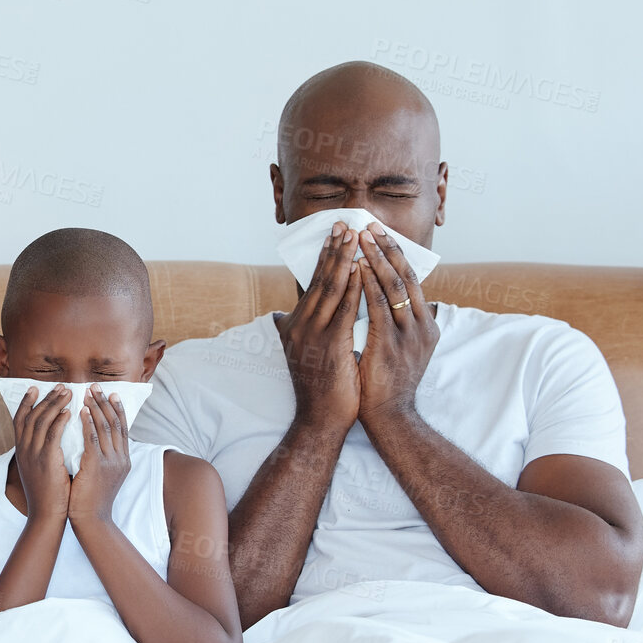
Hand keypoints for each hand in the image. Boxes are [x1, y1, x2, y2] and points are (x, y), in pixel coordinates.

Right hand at [10, 384, 72, 523]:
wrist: (46, 515)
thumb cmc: (47, 495)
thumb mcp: (38, 470)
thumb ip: (40, 453)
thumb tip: (49, 439)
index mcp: (21, 451)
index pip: (19, 419)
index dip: (26, 402)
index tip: (34, 388)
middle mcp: (24, 450)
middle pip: (30, 415)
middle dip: (45, 398)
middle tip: (59, 386)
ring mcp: (33, 455)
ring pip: (41, 421)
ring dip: (55, 404)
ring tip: (68, 393)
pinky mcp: (46, 461)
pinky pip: (52, 435)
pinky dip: (60, 421)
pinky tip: (69, 412)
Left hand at [66, 387, 130, 523]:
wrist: (92, 520)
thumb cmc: (92, 499)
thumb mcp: (103, 475)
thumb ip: (102, 457)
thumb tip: (96, 440)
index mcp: (124, 460)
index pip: (123, 428)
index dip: (117, 409)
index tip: (112, 394)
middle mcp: (121, 458)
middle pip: (116, 423)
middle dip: (105, 403)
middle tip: (96, 387)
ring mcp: (110, 462)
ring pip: (105, 427)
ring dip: (95, 407)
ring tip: (87, 392)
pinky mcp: (97, 466)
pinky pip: (92, 438)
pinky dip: (88, 422)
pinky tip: (80, 411)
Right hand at [277, 223, 362, 434]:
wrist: (320, 420)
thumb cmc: (318, 388)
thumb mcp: (302, 354)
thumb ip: (295, 332)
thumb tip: (280, 317)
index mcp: (294, 325)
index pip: (311, 283)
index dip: (325, 257)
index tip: (335, 234)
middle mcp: (299, 325)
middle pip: (319, 279)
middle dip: (334, 249)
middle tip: (346, 223)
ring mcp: (312, 335)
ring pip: (330, 288)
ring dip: (344, 259)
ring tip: (355, 237)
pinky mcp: (330, 345)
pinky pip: (344, 309)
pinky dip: (353, 287)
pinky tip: (361, 269)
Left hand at [355, 228, 438, 430]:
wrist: (388, 416)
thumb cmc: (387, 381)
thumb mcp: (401, 347)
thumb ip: (399, 323)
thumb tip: (391, 299)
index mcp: (426, 324)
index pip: (412, 280)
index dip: (395, 254)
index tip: (378, 233)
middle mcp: (422, 326)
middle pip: (406, 276)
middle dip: (386, 249)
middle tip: (369, 226)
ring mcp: (409, 335)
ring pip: (394, 287)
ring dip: (376, 260)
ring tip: (361, 239)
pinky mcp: (392, 344)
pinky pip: (379, 307)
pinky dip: (367, 285)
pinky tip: (356, 269)